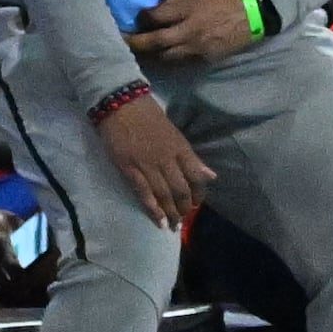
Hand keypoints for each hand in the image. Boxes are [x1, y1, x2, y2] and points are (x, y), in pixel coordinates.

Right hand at [99, 97, 216, 226]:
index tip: (198, 204)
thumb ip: (191, 157)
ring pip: (164, 194)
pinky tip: (158, 220)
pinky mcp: (130, 169)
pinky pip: (144, 193)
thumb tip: (211, 175)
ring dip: (170, 213)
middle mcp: (167, 159)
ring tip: (173, 225)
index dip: (199, 193)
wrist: (122, 105)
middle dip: (185, 207)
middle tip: (184, 218)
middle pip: (181, 189)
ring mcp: (148, 165)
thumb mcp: (175, 134)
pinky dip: (152, 209)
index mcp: (181, 148)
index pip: (197, 176)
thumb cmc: (149, 117)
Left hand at [127, 0, 261, 63]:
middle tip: (121, 42)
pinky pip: (178, 63)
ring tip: (136, 53)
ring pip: (164, 57)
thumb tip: (155, 7)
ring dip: (148, 56)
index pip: (155, 17)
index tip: (136, 19)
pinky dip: (166, 60)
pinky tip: (158, 57)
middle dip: (135, 43)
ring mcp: (196, 48)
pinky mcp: (203, 59)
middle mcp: (189, 31)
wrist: (252, 14)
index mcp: (188, 9)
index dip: (142, 19)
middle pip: (154, 42)